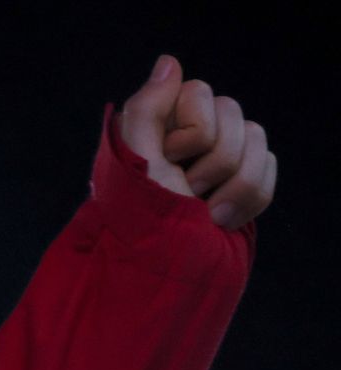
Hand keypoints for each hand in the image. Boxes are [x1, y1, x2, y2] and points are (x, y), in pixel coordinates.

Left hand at [119, 55, 275, 229]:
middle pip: (233, 112)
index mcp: (158, 128)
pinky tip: (223, 220)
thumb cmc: (143, 218)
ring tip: (205, 213)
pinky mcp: (242, 186)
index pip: (199, 92)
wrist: (169, 272)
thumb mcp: (135, 161)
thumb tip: (169, 62)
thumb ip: (146, 109)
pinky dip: (250, 198)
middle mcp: (188, 139)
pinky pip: (270, 167)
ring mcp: (219, 162)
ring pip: (257, 138)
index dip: (192, 128)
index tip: (169, 160)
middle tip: (187, 192)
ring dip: (234, 182)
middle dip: (214, 159)